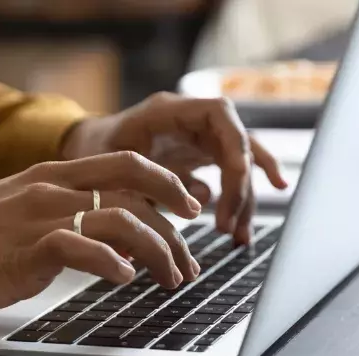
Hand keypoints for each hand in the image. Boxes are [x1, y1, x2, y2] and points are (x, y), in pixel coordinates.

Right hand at [0, 152, 201, 318]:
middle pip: (135, 191)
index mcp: (52, 175)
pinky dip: (110, 263)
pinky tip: (124, 279)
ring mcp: (38, 216)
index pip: (126, 164)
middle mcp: (51, 188)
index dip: (166, 182)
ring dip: (156, 251)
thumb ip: (61, 212)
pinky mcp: (24, 250)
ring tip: (171, 278)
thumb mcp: (20, 210)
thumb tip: (105, 234)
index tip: (190, 207)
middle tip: (191, 257)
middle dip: (174, 226)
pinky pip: (80, 248)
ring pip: (120, 220)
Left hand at [62, 92, 287, 243]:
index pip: (219, 114)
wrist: (87, 145)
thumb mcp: (106, 168)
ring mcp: (197, 136)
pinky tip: (272, 192)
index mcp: (168, 111)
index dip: (236, 146)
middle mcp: (190, 120)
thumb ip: (129, 193)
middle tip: (227, 228)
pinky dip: (248, 182)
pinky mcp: (199, 153)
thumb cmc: (92, 151)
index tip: (235, 184)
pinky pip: (231, 166)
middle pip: (235, 144)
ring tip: (238, 235)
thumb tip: (142, 242)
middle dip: (239, 187)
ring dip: (244, 197)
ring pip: (237, 160)